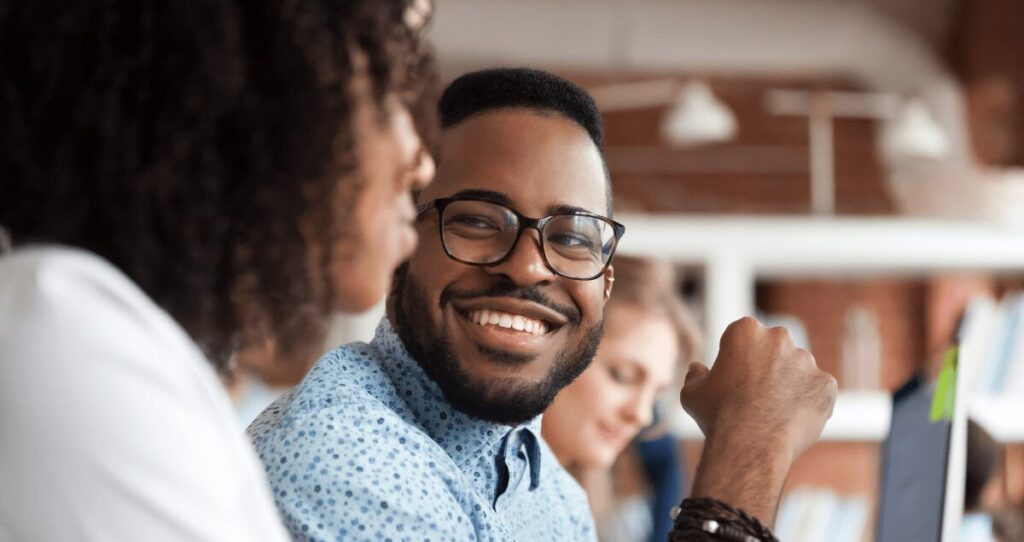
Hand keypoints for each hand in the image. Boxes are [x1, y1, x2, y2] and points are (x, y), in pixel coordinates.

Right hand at [681, 316, 836, 460]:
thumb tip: (697, 368)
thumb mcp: (692, 393)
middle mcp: (779, 337)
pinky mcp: (826, 384)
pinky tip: (792, 421)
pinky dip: (809, 403)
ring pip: (798, 370)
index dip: (738, 359)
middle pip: (775, 348)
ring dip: (790, 384)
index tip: (734, 379)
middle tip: (756, 396)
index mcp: (745, 330)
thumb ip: (695, 375)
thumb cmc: (717, 416)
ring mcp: (806, 360)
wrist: (751, 444)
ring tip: (774, 414)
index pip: (744, 338)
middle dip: (768, 366)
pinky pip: (818, 391)